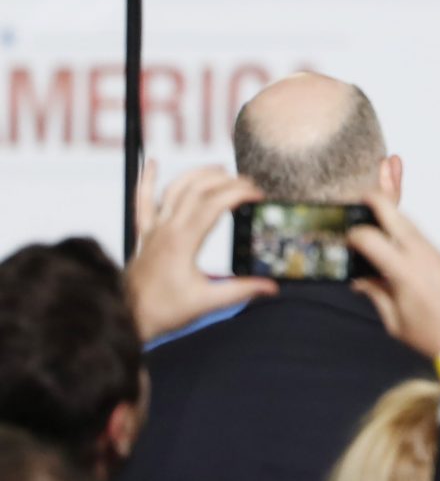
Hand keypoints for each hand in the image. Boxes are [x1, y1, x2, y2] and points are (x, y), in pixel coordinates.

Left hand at [124, 162, 273, 342]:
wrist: (126, 317)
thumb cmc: (163, 310)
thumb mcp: (207, 302)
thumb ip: (241, 291)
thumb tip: (272, 287)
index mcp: (183, 241)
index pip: (214, 204)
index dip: (239, 193)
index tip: (259, 196)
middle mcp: (167, 228)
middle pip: (198, 189)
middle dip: (227, 180)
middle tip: (250, 185)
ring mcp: (154, 229)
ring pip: (175, 188)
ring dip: (198, 174)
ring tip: (221, 169)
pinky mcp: (145, 235)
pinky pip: (142, 201)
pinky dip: (146, 180)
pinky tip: (152, 164)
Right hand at [344, 194, 439, 382]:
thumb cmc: (432, 337)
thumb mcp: (395, 321)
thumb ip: (377, 295)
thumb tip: (360, 281)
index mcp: (404, 271)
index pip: (371, 239)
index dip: (354, 235)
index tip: (346, 239)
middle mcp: (423, 256)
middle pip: (397, 216)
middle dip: (376, 200)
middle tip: (360, 195)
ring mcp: (439, 256)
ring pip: (413, 226)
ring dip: (393, 218)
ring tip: (376, 218)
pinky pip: (424, 241)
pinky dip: (408, 236)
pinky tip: (397, 244)